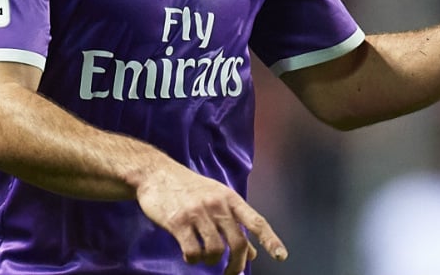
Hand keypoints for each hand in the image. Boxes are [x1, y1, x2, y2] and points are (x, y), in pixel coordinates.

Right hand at [136, 161, 287, 274]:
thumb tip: (253, 254)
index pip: (256, 221)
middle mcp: (217, 205)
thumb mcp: (216, 199)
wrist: (157, 174)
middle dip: (237, 264)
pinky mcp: (178, 222)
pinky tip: (190, 256)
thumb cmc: (189, 188)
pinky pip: (193, 252)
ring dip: (212, 262)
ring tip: (204, 259)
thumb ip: (235, 224)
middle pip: (238, 242)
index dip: (270, 240)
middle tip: (231, 274)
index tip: (281, 256)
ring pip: (216, 250)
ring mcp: (198, 213)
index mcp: (230, 198)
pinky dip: (193, 260)